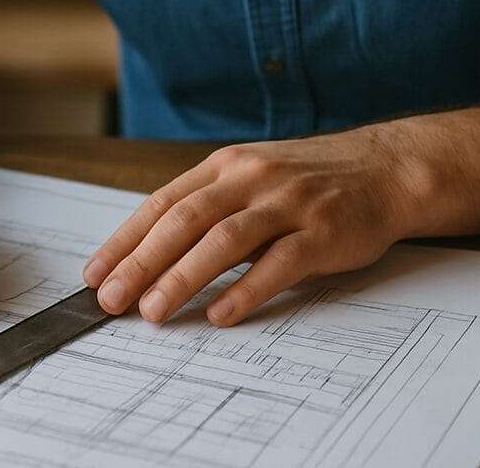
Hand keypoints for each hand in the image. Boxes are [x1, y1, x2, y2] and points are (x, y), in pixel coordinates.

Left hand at [83, 125, 418, 327]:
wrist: (384, 169)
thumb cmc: (311, 179)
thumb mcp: (254, 175)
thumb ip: (212, 205)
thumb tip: (154, 251)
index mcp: (228, 165)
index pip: (164, 201)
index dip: (126, 238)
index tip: (95, 272)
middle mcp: (252, 178)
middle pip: (186, 220)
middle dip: (141, 261)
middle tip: (110, 298)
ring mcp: (288, 204)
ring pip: (224, 240)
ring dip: (182, 277)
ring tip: (153, 311)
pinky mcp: (323, 232)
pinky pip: (279, 263)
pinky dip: (246, 289)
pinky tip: (220, 314)